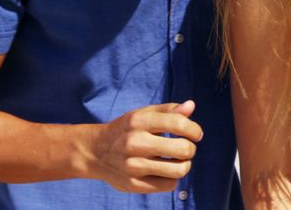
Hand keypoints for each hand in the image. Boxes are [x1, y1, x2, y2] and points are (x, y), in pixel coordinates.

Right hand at [83, 100, 202, 192]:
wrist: (94, 152)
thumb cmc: (126, 130)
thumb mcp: (143, 114)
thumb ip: (168, 110)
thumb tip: (191, 106)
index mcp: (139, 122)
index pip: (179, 123)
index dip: (194, 130)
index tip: (195, 134)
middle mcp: (134, 143)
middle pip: (183, 149)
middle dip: (190, 148)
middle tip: (185, 148)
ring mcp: (132, 166)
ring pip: (179, 170)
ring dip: (185, 165)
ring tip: (178, 161)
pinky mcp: (133, 184)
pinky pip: (168, 185)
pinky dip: (173, 178)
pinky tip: (165, 171)